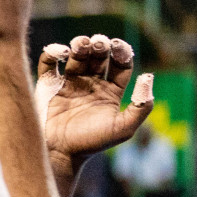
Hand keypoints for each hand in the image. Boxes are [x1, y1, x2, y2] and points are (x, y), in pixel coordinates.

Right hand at [35, 35, 153, 196]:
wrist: (58, 153)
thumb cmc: (91, 143)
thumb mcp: (124, 128)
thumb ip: (141, 106)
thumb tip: (148, 77)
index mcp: (111, 92)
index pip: (120, 64)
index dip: (121, 52)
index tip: (117, 47)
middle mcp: (91, 85)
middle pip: (99, 57)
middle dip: (100, 46)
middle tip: (98, 43)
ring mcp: (69, 84)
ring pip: (76, 56)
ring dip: (80, 45)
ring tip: (80, 44)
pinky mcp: (48, 86)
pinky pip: (49, 64)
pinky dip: (53, 53)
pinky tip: (61, 52)